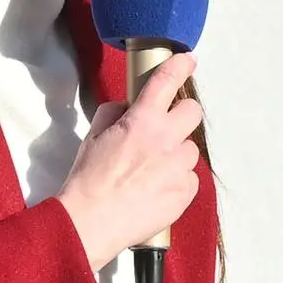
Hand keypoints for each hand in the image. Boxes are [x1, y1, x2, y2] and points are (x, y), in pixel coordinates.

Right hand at [57, 54, 203, 269]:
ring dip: (177, 154)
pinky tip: (155, 190)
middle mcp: (166, 139)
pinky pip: (189, 178)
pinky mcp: (186, 191)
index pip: (167, 81)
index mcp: (142, 121)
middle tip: (166, 128)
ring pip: (190, 149)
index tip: (187, 61)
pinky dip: (177, 181)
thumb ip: (115, 113)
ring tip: (152, 171)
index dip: (180, 66)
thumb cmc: (89, 180)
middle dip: (182, 115)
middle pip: (193, 112)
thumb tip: (128, 108)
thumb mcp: (94, 135)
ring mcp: (179, 167)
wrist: (92, 221)